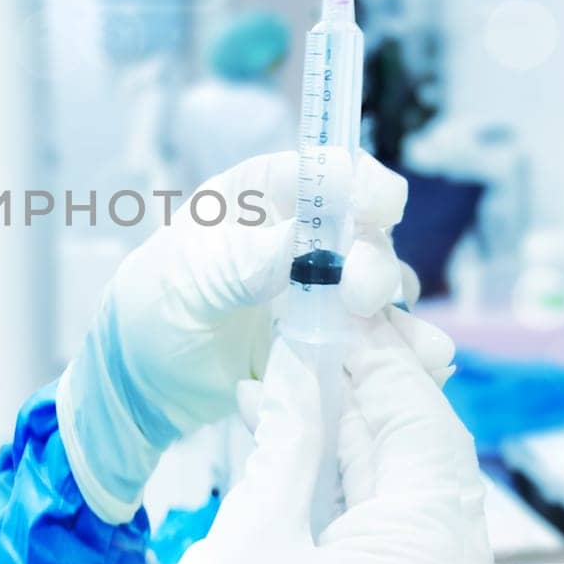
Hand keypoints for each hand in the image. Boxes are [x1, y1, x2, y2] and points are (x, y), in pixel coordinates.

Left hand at [56, 149, 412, 523]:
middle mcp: (299, 234)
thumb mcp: (186, 283)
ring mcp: (321, 288)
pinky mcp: (333, 338)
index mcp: (256, 196)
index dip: (356, 181)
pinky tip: (423, 368)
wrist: (139, 392)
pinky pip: (377, 338)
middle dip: (373, 260)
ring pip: (380, 285)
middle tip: (367, 295)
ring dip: (398, 312)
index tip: (381, 206)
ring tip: (418, 347)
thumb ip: (245, 261)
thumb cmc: (147, 317)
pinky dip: (402, 351)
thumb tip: (309, 245)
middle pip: (361, 231)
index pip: (318, 172)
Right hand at [138, 312, 504, 563]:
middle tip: (319, 322)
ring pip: (405, 483)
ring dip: (351, 428)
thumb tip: (298, 367)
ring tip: (298, 366)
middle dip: (365, 387)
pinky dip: (348, 475)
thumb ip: (289, 441)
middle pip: (421, 452)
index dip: (380, 358)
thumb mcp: (252, 533)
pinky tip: (302, 428)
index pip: (423, 426)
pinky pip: (390, 522)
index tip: (343, 301)